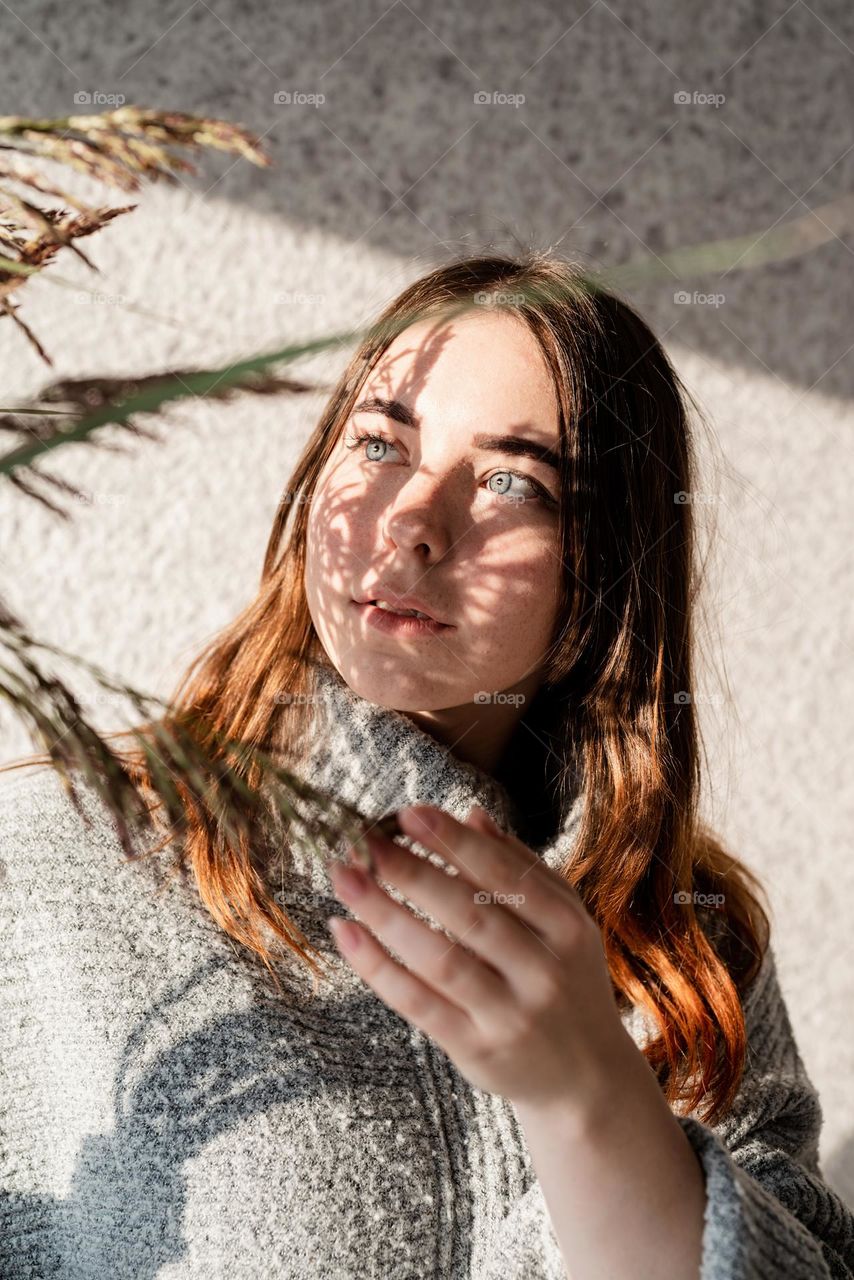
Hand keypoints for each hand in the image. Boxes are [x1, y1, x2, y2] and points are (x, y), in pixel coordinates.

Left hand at [326, 802, 633, 1116]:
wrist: (587, 1079)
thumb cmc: (565, 980)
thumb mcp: (562, 921)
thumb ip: (521, 867)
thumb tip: (471, 814)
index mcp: (568, 928)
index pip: (505, 875)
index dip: (455, 842)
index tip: (408, 813)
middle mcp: (543, 973)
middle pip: (468, 914)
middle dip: (411, 871)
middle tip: (363, 840)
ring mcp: (510, 1015)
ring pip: (438, 959)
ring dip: (384, 914)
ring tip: (345, 878)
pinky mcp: (476, 1050)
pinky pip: (418, 1003)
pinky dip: (377, 967)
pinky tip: (346, 932)